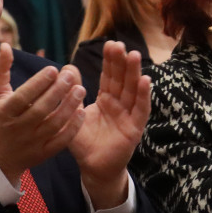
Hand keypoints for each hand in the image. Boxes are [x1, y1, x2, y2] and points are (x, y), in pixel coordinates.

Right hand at [0, 43, 85, 182]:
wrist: (0, 156)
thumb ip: (1, 69)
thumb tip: (6, 45)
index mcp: (5, 112)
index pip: (22, 97)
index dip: (38, 83)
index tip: (53, 69)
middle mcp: (18, 128)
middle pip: (40, 110)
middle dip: (57, 92)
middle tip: (70, 75)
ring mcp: (32, 142)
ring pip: (53, 124)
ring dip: (68, 107)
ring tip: (81, 89)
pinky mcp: (43, 153)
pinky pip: (61, 141)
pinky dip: (72, 127)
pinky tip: (82, 112)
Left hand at [70, 41, 150, 208]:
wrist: (92, 168)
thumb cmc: (83, 142)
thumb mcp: (73, 115)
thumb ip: (71, 94)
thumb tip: (66, 68)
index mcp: (105, 99)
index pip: (109, 76)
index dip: (110, 61)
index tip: (110, 43)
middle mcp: (119, 104)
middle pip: (122, 79)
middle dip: (121, 62)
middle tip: (119, 44)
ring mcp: (129, 115)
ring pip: (133, 91)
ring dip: (134, 73)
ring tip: (134, 55)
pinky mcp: (135, 129)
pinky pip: (140, 110)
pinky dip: (144, 95)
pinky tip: (145, 80)